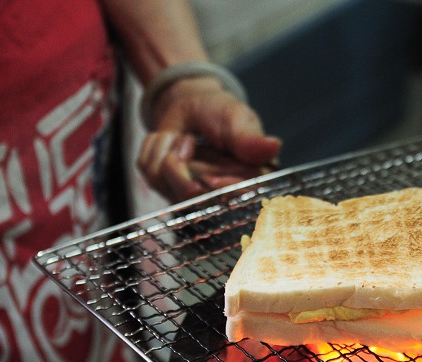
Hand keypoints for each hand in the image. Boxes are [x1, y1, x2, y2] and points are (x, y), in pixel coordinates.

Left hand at [137, 76, 280, 202]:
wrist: (190, 105)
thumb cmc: (219, 111)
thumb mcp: (237, 118)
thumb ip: (249, 138)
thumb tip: (273, 146)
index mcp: (250, 180)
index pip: (236, 196)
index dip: (222, 188)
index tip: (213, 178)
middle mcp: (222, 195)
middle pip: (193, 191)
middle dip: (185, 158)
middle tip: (191, 141)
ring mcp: (192, 196)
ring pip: (165, 181)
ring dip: (167, 148)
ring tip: (183, 140)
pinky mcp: (167, 190)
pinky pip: (148, 171)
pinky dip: (154, 148)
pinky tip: (170, 143)